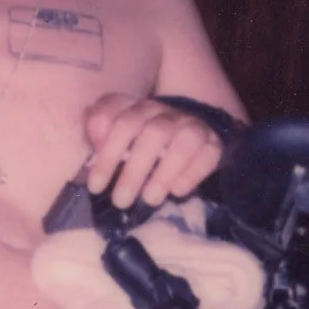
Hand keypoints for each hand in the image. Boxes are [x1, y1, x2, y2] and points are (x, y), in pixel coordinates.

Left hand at [83, 92, 227, 208]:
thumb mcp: (114, 138)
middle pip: (150, 134)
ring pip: (181, 142)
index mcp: (134, 108)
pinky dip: (192, 173)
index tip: (96, 186)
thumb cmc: (140, 143)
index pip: (118, 121)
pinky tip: (178, 191)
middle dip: (133, 171)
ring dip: (163, 173)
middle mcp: (163, 112)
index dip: (106, 154)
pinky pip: (208, 154)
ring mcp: (190, 125)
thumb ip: (99, 134)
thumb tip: (95, 142)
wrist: (185, 134)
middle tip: (121, 201)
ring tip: (150, 200)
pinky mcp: (212, 143)